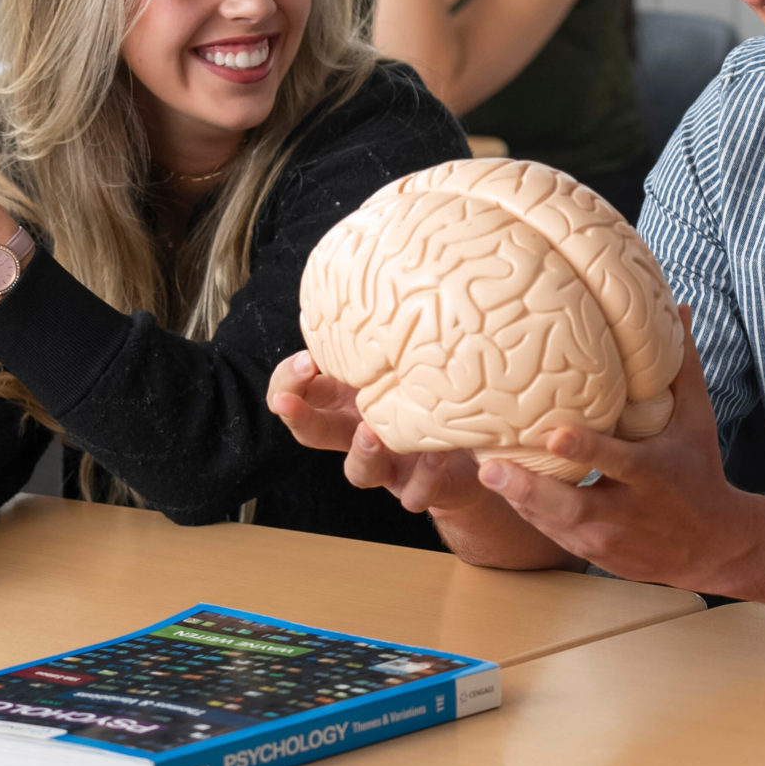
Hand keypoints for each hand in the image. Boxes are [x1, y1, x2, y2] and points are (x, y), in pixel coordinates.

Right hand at [267, 350, 560, 557]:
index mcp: (345, 401)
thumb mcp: (401, 355)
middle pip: (313, 433)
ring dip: (362, 454)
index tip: (306, 362)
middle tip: (289, 404)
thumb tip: (369, 272)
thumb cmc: (429, 388)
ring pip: (359, 473)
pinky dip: (424, 478)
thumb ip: (379, 329)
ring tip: (372, 432)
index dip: (287, 383)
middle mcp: (358, 433)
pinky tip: (437, 454)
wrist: (477, 445)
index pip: (295, 394)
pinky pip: (417, 492)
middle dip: (298, 417)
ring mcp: (389, 465)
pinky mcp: (424, 487)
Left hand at [471, 309, 753, 589]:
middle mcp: (627, 511)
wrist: (711, 546)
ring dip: (515, 498)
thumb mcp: (697, 421)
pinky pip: (550, 532)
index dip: (584, 449)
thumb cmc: (699, 473)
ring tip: (480, 468)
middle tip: (489, 468)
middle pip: (572, 506)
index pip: (616, 461)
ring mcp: (607, 538)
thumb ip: (682, 368)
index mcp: (652, 474)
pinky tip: (500, 486)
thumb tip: (681, 310)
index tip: (554, 435)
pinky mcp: (592, 553)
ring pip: (551, 522)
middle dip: (529, 490)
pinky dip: (526, 510)